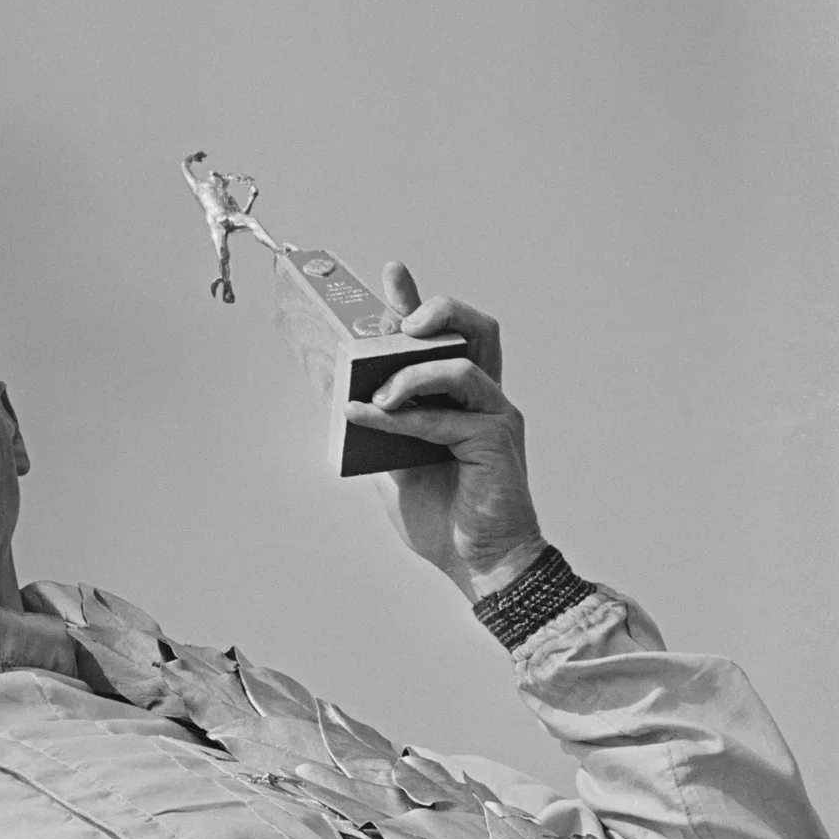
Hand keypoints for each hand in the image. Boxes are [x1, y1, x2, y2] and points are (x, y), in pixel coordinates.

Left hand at [341, 263, 544, 601]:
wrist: (480, 566)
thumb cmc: (444, 519)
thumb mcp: (397, 467)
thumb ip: (382, 430)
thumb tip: (343, 399)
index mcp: (463, 401)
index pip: (446, 338)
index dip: (419, 303)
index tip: (393, 273)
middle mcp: (485, 400)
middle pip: (477, 330)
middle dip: (438, 310)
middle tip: (400, 320)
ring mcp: (495, 416)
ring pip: (462, 364)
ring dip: (409, 372)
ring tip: (375, 394)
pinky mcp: (495, 440)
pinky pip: (444, 414)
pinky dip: (401, 414)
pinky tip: (369, 417)